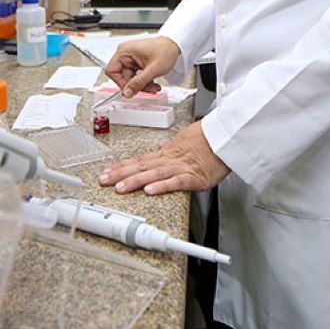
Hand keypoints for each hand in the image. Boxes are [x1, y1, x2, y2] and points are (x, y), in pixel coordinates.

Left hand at [98, 121, 228, 194]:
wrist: (226, 138)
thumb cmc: (207, 139)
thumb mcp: (184, 141)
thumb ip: (169, 149)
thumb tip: (158, 149)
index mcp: (166, 154)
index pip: (139, 160)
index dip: (121, 166)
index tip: (106, 172)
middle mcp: (169, 160)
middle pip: (141, 167)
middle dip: (121, 174)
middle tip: (104, 180)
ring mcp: (181, 168)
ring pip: (154, 174)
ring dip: (136, 181)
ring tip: (120, 187)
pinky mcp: (194, 177)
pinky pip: (176, 182)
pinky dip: (162, 186)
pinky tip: (150, 191)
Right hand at [104, 36, 180, 96]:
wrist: (175, 46)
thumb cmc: (166, 50)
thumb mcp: (153, 69)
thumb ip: (139, 82)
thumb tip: (127, 92)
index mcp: (124, 51)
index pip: (112, 71)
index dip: (120, 82)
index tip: (129, 90)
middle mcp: (126, 55)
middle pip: (123, 77)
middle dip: (136, 85)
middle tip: (147, 89)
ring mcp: (131, 60)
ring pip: (131, 79)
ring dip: (142, 85)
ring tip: (153, 86)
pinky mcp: (137, 64)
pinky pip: (136, 77)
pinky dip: (144, 82)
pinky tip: (153, 82)